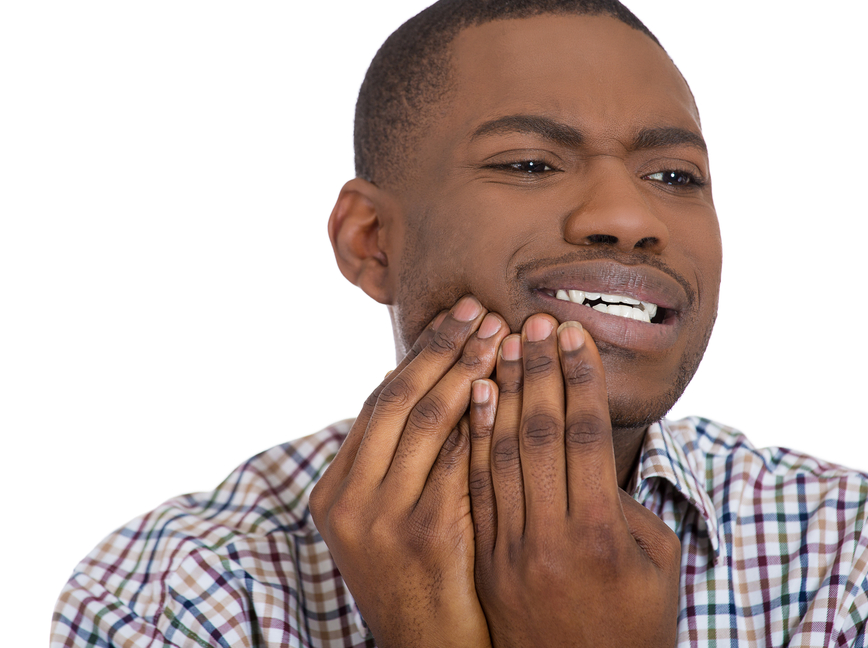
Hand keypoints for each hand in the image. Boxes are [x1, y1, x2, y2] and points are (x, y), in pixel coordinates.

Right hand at [309, 296, 507, 647]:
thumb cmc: (421, 581)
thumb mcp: (388, 520)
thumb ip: (397, 461)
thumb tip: (412, 381)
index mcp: (335, 491)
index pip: (379, 401)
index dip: (421, 354)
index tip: (458, 317)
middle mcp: (348, 499)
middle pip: (399, 399)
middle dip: (444, 348)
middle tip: (483, 309)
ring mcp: (382, 518)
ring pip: (427, 419)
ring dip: (467, 370)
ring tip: (502, 334)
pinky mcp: (424, 533)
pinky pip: (456, 457)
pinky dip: (481, 417)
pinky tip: (508, 385)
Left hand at [469, 315, 680, 646]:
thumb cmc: (634, 625)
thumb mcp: (656, 563)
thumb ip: (627, 504)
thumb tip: (592, 453)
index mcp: (603, 535)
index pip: (584, 435)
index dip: (578, 379)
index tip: (570, 335)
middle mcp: (552, 538)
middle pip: (539, 434)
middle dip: (536, 372)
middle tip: (532, 322)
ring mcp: (511, 550)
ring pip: (499, 453)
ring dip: (500, 393)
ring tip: (500, 344)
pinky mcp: (486, 559)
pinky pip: (475, 487)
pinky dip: (473, 437)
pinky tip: (473, 397)